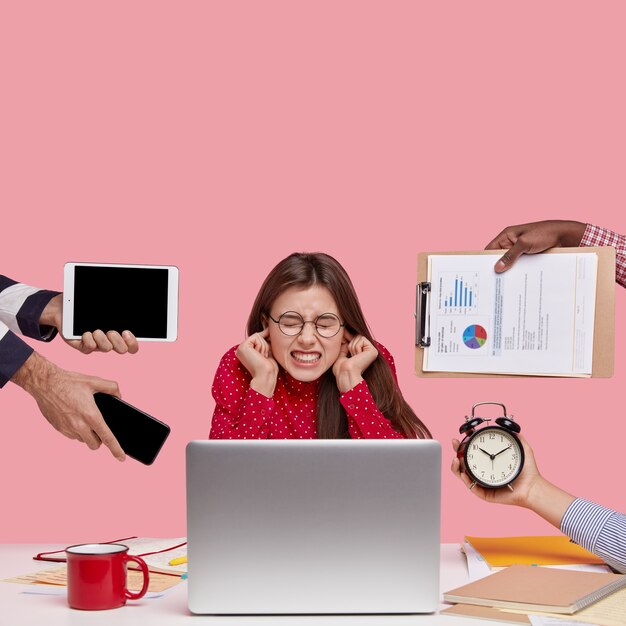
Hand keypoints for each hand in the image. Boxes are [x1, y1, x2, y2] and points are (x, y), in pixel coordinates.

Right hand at [11, 352, 125, 460]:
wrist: (44, 383)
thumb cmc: (69, 382)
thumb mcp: (94, 381)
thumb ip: (111, 387)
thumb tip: (119, 395)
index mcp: (91, 415)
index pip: (107, 438)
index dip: (116, 449)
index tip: (121, 458)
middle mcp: (79, 425)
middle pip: (94, 444)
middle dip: (99, 440)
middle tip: (100, 428)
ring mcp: (67, 428)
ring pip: (82, 440)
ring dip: (87, 434)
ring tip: (85, 418)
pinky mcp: (58, 428)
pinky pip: (72, 435)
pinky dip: (77, 430)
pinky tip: (75, 416)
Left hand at [40, 294, 138, 353]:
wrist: (65, 308)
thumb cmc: (87, 305)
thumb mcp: (103, 305)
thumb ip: (115, 307)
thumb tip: (131, 300)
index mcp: (118, 333)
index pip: (132, 346)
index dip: (132, 342)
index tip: (126, 332)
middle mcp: (109, 341)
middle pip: (122, 349)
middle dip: (118, 340)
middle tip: (111, 331)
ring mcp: (96, 344)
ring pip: (106, 349)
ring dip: (102, 339)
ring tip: (96, 331)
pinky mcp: (82, 346)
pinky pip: (89, 349)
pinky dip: (88, 340)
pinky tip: (85, 333)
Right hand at [235, 328, 278, 396]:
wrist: (266, 376)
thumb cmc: (269, 367)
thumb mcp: (267, 350)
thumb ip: (266, 339)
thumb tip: (269, 327)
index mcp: (245, 351)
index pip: (258, 338)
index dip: (266, 343)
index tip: (266, 355)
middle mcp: (241, 349)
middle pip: (259, 336)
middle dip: (265, 345)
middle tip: (263, 358)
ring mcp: (240, 347)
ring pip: (259, 336)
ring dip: (264, 347)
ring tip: (262, 358)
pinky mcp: (243, 346)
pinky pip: (257, 337)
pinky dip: (262, 345)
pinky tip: (259, 355)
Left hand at [332, 330, 377, 392]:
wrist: (345, 373)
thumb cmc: (341, 367)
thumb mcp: (341, 352)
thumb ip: (345, 341)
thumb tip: (345, 329)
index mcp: (362, 353)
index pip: (354, 337)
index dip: (347, 337)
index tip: (343, 337)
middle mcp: (368, 351)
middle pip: (356, 335)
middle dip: (349, 344)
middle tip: (350, 356)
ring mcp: (372, 351)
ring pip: (358, 337)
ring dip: (352, 347)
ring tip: (353, 358)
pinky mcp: (373, 350)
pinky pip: (361, 339)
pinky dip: (356, 347)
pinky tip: (357, 357)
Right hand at [451, 436, 539, 507]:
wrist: (532, 487)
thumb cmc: (528, 471)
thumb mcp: (523, 449)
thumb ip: (517, 437)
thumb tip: (512, 427)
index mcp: (489, 460)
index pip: (473, 449)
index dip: (467, 440)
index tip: (465, 432)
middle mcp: (483, 470)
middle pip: (463, 460)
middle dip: (456, 450)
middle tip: (455, 442)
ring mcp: (482, 481)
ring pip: (462, 474)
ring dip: (455, 466)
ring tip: (456, 459)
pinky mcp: (484, 493)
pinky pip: (471, 487)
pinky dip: (465, 480)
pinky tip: (464, 473)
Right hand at [485, 220, 586, 272]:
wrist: (566, 236)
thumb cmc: (545, 233)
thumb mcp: (525, 243)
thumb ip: (510, 256)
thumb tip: (497, 268)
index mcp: (507, 236)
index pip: (491, 249)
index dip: (486, 260)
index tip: (483, 273)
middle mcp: (512, 243)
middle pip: (499, 258)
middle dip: (497, 268)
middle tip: (493, 282)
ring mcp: (520, 251)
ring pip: (510, 264)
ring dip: (509, 272)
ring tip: (504, 285)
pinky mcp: (529, 258)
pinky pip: (520, 266)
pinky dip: (518, 273)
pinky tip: (516, 282)